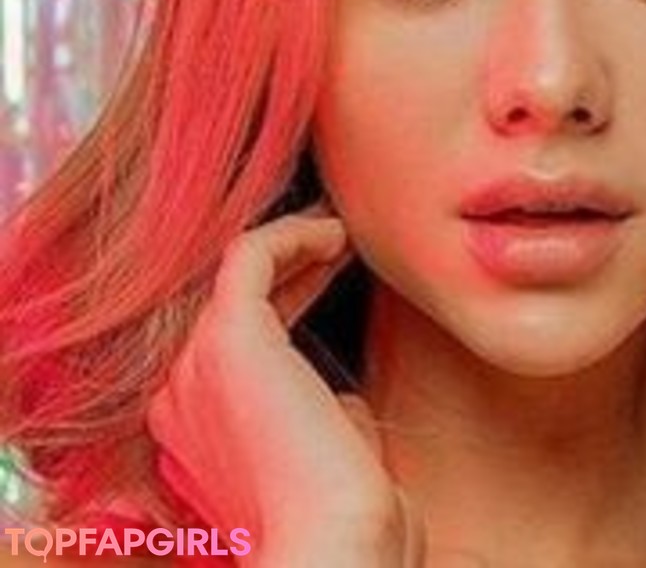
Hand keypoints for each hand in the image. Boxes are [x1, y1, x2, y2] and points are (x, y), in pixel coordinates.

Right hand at [146, 204, 425, 566]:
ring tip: (338, 229)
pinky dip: (290, 235)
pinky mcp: (227, 338)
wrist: (336, 545)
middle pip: (234, 301)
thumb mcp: (325, 461)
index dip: (286, 295)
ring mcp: (195, 365)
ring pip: (236, 271)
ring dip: (289, 241)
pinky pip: (249, 256)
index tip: (331, 268)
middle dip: (286, 264)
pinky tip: (334, 235)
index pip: (238, 337)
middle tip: (336, 239)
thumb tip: (338, 402)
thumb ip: (321, 421)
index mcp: (198, 427)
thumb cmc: (345, 516)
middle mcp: (181, 395)